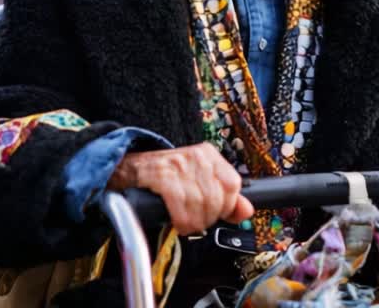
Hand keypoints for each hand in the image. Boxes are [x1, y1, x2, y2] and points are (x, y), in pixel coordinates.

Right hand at [107, 143, 253, 234]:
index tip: (218, 214)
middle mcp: (196, 156)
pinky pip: (181, 206)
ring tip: (188, 224)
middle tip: (199, 222)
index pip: (233, 184)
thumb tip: (247, 211)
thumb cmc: (167, 178)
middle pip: (216, 197)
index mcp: (209, 154)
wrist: (130, 169)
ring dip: (195, 223)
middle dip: (209, 217)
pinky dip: (182, 221)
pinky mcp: (162, 176)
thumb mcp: (199, 182)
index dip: (227, 206)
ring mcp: (179, 164)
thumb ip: (226, 197)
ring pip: (200, 204)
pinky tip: (179, 224)